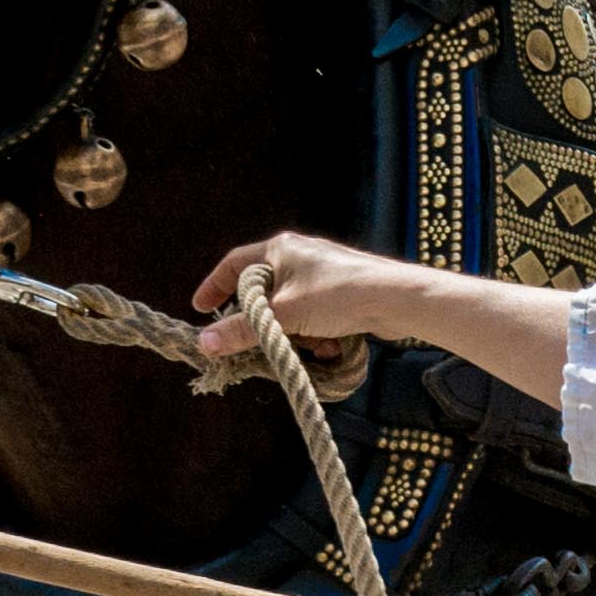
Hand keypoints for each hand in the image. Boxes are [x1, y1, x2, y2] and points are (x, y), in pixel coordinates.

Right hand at [191, 231, 426, 368]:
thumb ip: (242, 330)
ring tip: (308, 345)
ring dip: (294, 333)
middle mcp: (299, 255)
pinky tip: (331, 346)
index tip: (199, 309)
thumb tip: (203, 344)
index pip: (233, 265)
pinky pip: (315, 316)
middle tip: (258, 344)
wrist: (396, 300)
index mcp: (279, 248)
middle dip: (264, 323)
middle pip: (264, 292)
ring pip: (291, 309)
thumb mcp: (282, 316)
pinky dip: (317, 334)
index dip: (214, 287)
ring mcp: (322, 273)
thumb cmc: (336, 297)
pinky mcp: (342, 292)